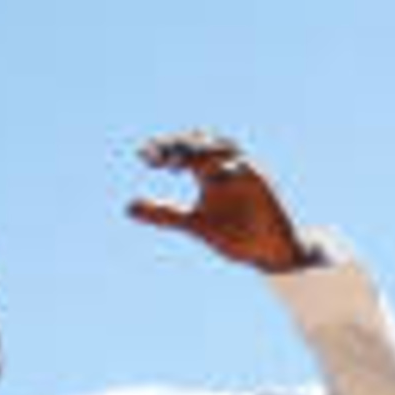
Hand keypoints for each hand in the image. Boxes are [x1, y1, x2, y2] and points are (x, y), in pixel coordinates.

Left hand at [127, 131, 309, 272]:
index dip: (164, 149)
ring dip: (200, 150)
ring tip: (177, 162)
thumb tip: (127, 206)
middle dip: (179, 145)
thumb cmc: (234, 236)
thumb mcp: (194, 224)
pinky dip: (226, 165)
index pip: (184, 151)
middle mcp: (225, 167)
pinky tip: (208, 173)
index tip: (143, 156)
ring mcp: (244, 173)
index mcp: (208, 174)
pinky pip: (244, 166)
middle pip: (201, 141)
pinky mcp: (261, 182)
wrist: (267, 253)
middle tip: (158, 157)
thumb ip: (164, 213)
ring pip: (222, 146)